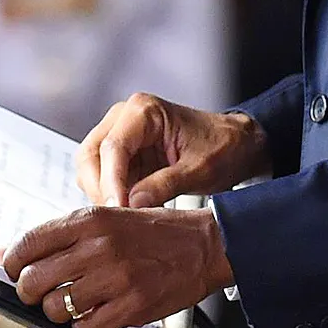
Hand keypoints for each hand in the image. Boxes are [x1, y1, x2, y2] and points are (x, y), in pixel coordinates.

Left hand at [3, 206, 232, 327]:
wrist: (202, 246)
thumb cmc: (151, 232)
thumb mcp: (104, 218)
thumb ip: (58, 236)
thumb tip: (7, 252)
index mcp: (88, 219)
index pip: (28, 244)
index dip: (12, 263)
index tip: (14, 270)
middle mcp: (98, 247)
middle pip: (34, 280)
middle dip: (29, 291)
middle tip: (39, 292)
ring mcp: (115, 279)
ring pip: (55, 308)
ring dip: (57, 311)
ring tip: (71, 304)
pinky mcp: (132, 307)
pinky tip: (93, 315)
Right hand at [79, 94, 268, 208]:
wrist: (236, 144)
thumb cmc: (222, 146)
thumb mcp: (200, 169)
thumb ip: (165, 185)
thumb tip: (133, 203)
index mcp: (144, 111)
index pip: (113, 147)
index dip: (111, 181)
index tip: (118, 208)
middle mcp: (125, 118)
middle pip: (91, 155)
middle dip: (100, 188)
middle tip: (118, 216)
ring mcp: (121, 135)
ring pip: (91, 167)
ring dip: (103, 193)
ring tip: (126, 215)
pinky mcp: (123, 154)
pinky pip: (103, 176)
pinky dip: (111, 194)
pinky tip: (128, 210)